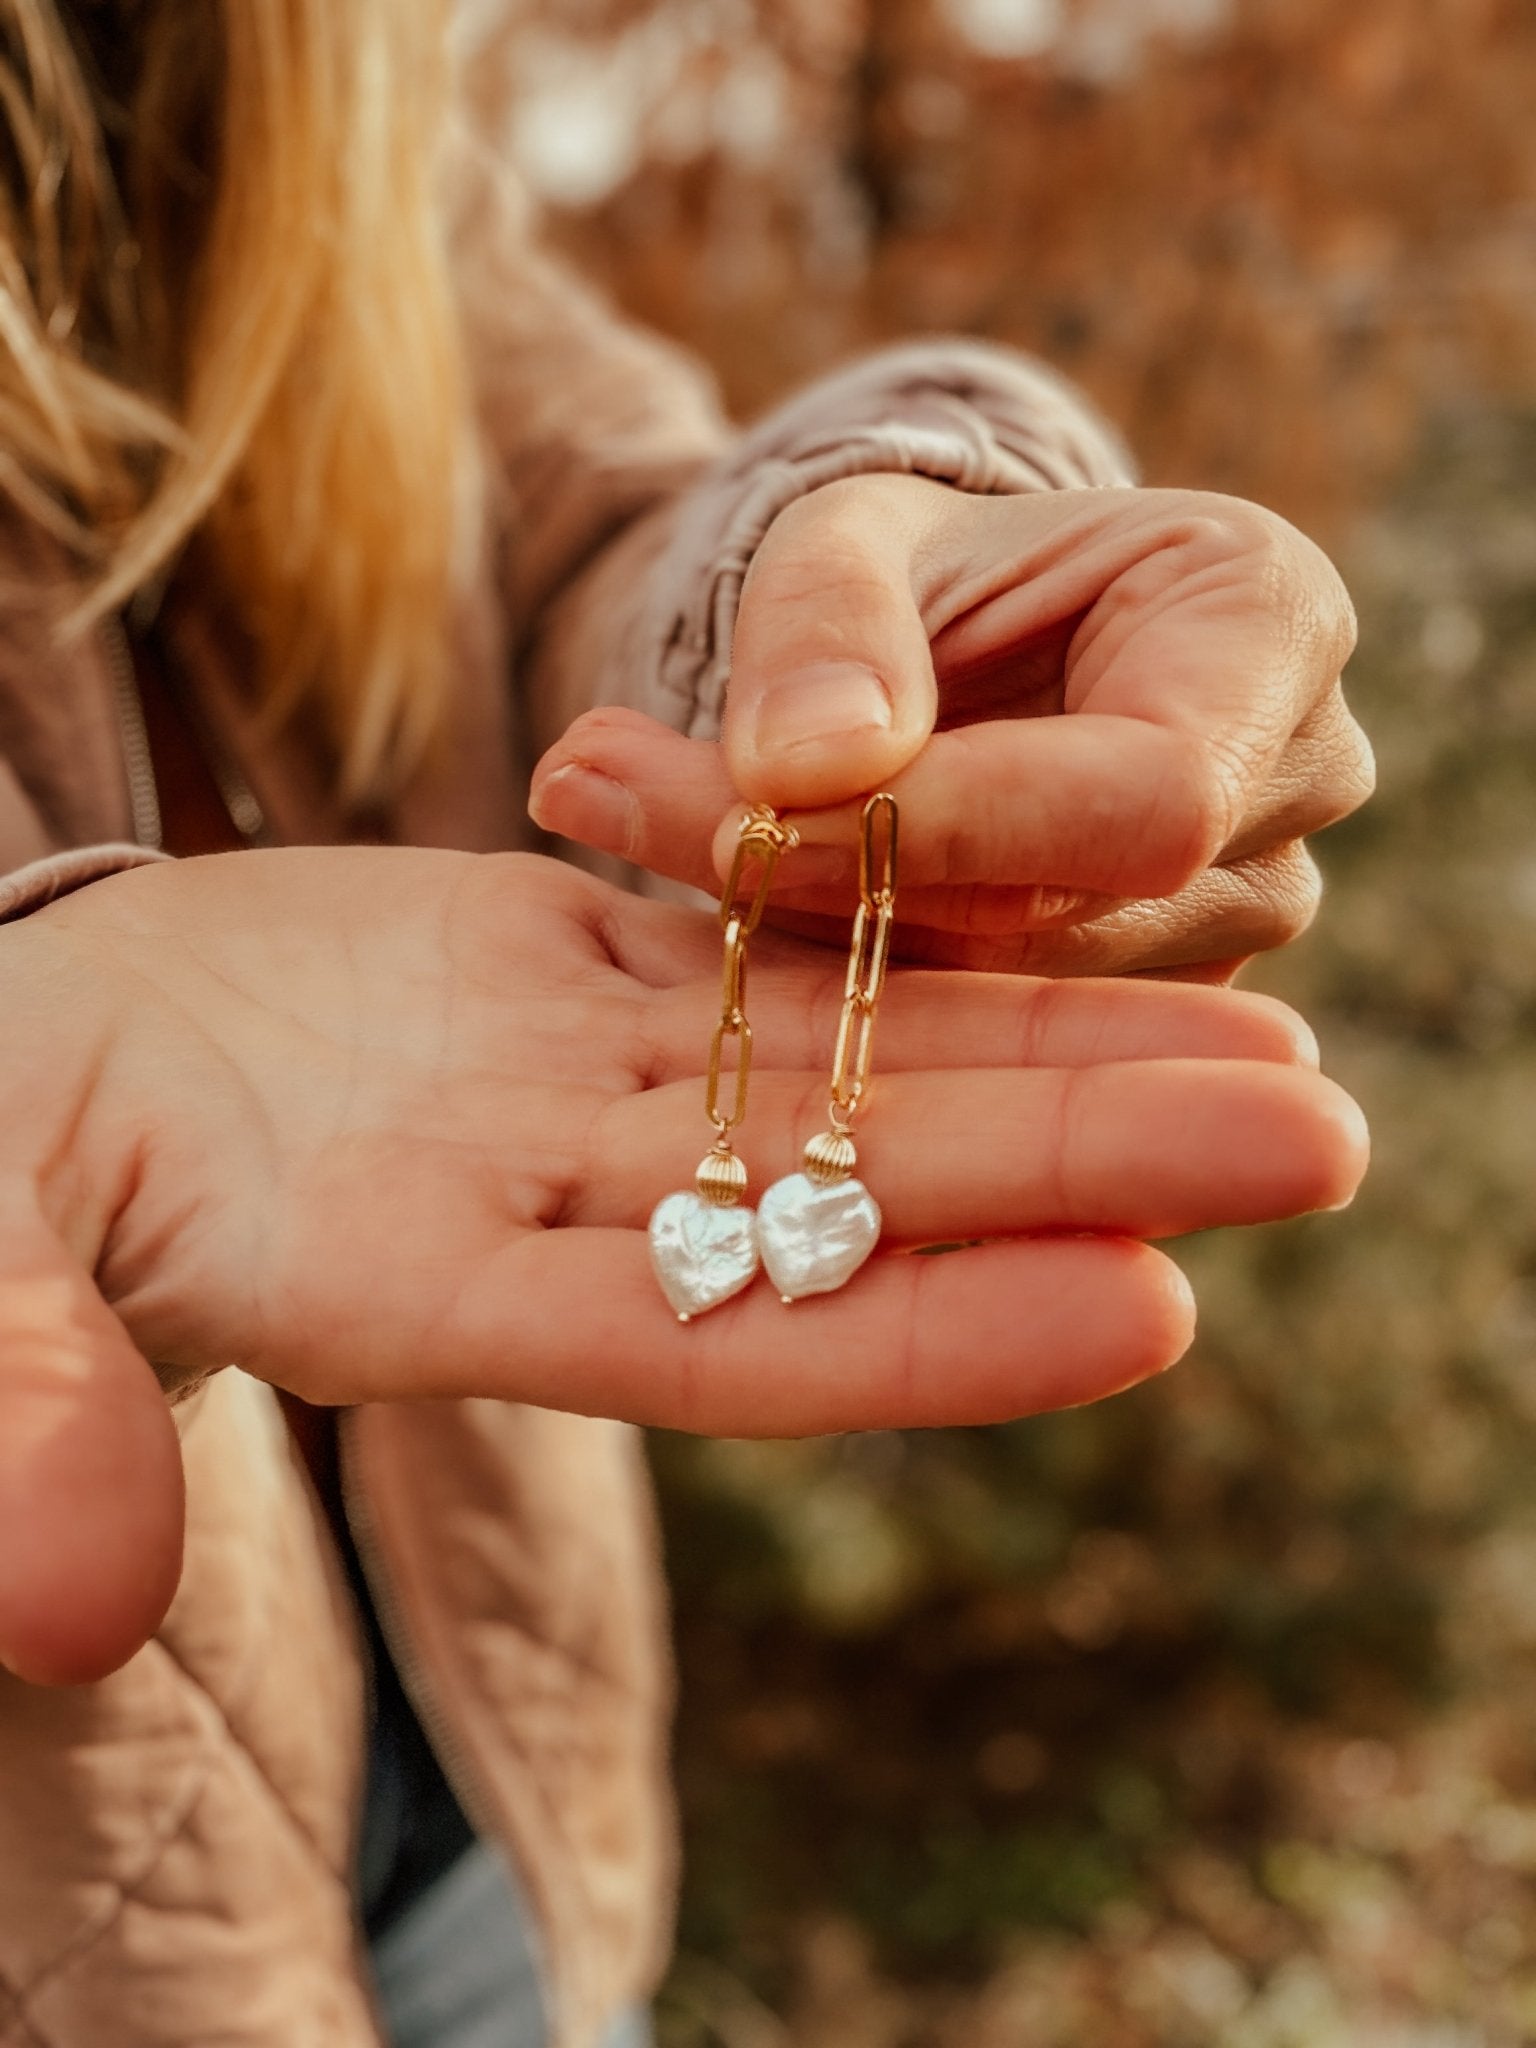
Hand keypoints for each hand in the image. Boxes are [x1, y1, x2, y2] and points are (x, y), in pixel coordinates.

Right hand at [0, 846, 1364, 1680]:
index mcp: (415, 1296)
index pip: (712, 1338)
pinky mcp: (554, 953)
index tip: (1149, 1313)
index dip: (923, 1333)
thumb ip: (26, 1422)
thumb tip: (59, 1604)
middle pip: (846, 1184)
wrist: (17, 1064)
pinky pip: (748, 932)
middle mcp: (541, 1197)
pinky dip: (891, 915)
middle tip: (1316, 1132)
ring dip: (1045, 1035)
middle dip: (1079, 1156)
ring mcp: (565, 1069)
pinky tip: (1058, 893)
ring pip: (836, 1051)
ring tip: (1263, 1028)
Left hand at [529, 476, 1373, 977]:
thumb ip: (831, 625)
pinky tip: (723, 898)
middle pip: (1073, 904)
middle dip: (840, 880)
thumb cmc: (929, 570)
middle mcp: (1284, 791)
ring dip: (812, 931)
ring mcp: (1229, 911)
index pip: (1146, 792)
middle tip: (600, 792)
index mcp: (1269, 630)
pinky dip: (841, 975)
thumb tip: (807, 766)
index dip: (959, 827)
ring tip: (625, 809)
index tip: (752, 816)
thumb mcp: (855, 536)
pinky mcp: (1139, 999)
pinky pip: (987, 1028)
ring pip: (1015, 988)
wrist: (962, 641)